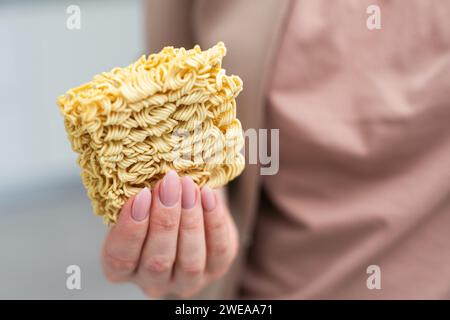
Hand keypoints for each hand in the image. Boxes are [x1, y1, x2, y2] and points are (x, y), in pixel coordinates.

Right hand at [101, 170, 238, 297]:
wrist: (187, 206)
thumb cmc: (153, 202)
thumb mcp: (139, 201)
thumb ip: (137, 193)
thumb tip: (146, 163)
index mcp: (122, 268)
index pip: (120, 258)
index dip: (130, 228)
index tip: (140, 194)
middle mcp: (153, 282)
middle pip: (157, 261)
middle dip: (164, 220)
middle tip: (169, 184)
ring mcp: (186, 281)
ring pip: (190, 260)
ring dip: (190, 220)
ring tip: (189, 186)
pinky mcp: (217, 269)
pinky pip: (219, 250)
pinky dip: (214, 221)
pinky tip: (208, 194)